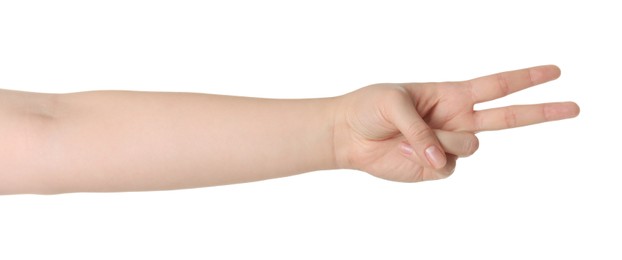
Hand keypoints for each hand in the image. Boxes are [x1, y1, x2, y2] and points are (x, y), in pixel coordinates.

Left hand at [333, 65, 579, 181]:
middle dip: (542, 112)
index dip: (525, 78)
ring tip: (411, 138)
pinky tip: (405, 153)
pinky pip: (447, 169)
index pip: (496, 86)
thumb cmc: (370, 108)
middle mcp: (455, 120)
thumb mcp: (393, 102)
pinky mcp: (435, 169)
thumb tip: (441, 160)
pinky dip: (426, 161)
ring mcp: (447, 146)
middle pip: (508, 118)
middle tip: (575, 107)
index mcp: (450, 95)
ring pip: (469, 148)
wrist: (348, 136)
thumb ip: (423, 128)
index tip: (553, 72)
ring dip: (442, 142)